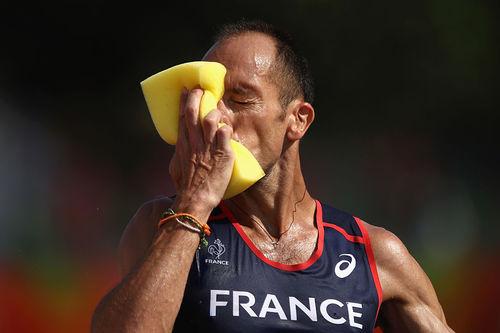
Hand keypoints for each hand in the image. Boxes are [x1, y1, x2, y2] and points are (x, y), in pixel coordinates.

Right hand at [169, 88, 233, 221]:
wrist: (195, 199)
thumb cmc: (185, 186)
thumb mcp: (175, 168)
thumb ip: (178, 155)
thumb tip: (179, 149)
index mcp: (182, 144)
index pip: (182, 117)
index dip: (184, 101)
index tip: (186, 90)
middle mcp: (194, 142)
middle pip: (194, 112)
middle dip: (196, 97)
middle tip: (200, 89)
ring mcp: (209, 147)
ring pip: (211, 119)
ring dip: (215, 112)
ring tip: (218, 111)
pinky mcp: (223, 153)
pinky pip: (226, 133)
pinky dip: (227, 128)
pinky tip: (228, 129)